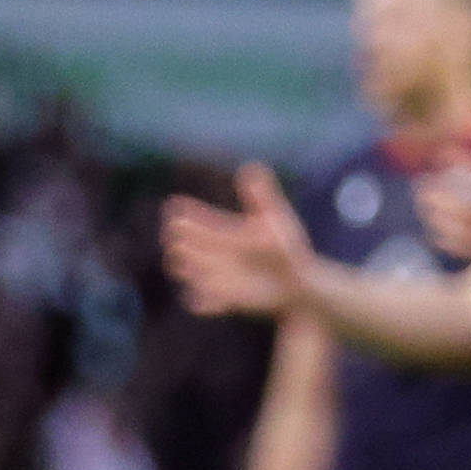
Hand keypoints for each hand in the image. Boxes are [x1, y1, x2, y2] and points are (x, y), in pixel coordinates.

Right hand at [160, 169, 314, 315]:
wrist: (298, 284)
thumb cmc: (287, 249)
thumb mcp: (276, 219)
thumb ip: (262, 197)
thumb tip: (250, 166)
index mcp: (226, 233)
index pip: (200, 222)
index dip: (187, 214)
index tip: (172, 206)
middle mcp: (217, 255)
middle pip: (189, 247)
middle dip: (181, 243)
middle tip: (176, 238)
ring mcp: (219, 277)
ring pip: (193, 273)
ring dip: (187, 269)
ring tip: (182, 265)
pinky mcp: (227, 300)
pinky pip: (207, 303)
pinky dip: (200, 302)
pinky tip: (196, 300)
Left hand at [417, 130, 470, 271]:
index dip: (465, 164)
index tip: (444, 153)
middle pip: (468, 205)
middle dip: (443, 195)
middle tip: (421, 185)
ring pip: (465, 227)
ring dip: (442, 216)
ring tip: (422, 205)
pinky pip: (470, 249)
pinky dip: (451, 242)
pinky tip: (434, 233)